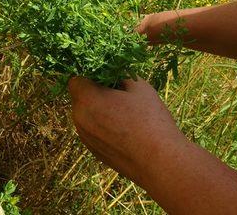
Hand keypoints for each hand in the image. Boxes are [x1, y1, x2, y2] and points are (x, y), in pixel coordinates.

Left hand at [67, 77, 187, 185]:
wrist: (160, 162)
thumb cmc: (150, 121)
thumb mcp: (140, 87)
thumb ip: (121, 76)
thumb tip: (115, 75)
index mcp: (87, 99)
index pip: (76, 80)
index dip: (90, 77)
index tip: (106, 79)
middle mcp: (79, 118)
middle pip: (80, 98)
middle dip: (94, 93)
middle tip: (118, 96)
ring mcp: (84, 136)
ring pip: (85, 115)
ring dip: (97, 111)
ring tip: (124, 115)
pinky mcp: (92, 150)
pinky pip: (91, 130)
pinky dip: (101, 126)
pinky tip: (123, 131)